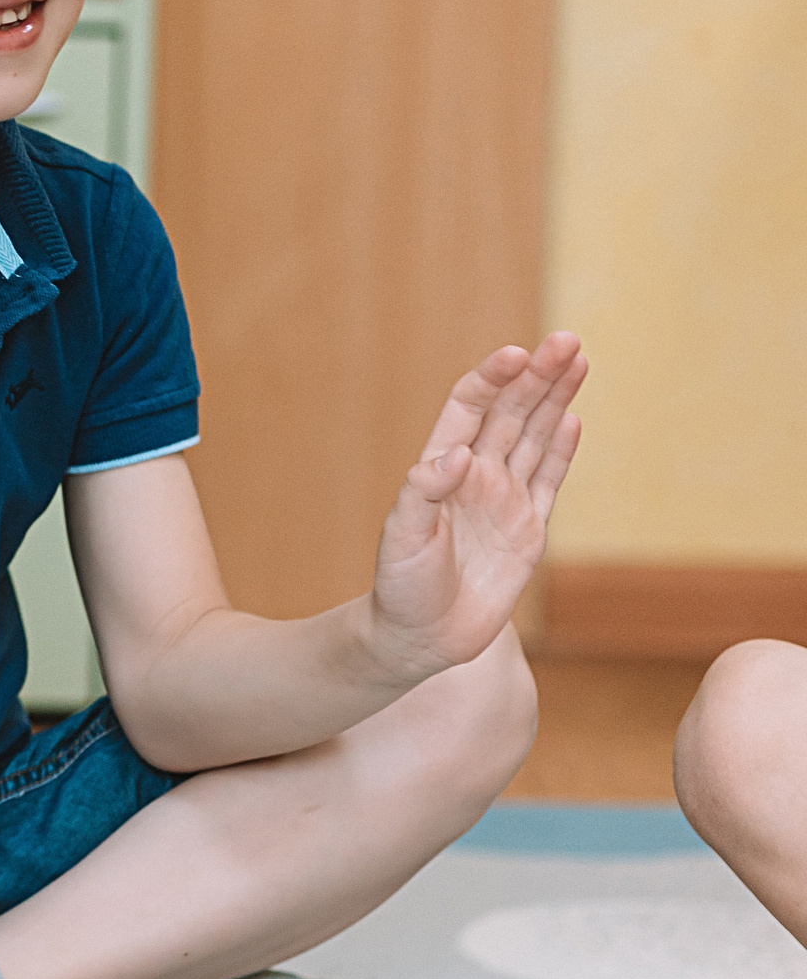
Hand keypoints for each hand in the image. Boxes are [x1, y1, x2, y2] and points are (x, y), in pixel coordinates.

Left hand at [370, 332, 587, 678]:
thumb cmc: (400, 585)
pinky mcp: (529, 530)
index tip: (516, 355)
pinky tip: (573, 418)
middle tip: (567, 341)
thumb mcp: (403, 537)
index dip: (492, 380)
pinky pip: (549, 481)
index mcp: (440, 468)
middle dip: (538, 376)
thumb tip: (457, 456)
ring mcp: (505, 500)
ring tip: (578, 360)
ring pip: (535, 438)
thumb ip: (424, 494)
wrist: (420, 637)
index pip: (470, 410)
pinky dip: (562, 450)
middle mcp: (476, 476)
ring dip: (556, 399)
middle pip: (512, 414)